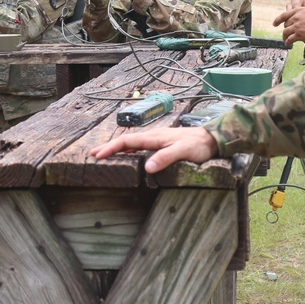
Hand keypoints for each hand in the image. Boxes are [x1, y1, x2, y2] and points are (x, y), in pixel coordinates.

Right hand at [90, 127, 218, 172]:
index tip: (97, 156)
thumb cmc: (198, 145)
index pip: (127, 141)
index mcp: (154, 137)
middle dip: (108, 147)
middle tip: (93, 155)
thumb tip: (147, 167)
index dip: (111, 148)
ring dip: (117, 148)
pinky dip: (129, 150)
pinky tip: (128, 155)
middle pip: (126, 141)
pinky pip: (140, 146)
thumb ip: (165, 158)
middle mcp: (153, 137)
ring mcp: (157, 140)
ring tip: (104, 155)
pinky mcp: (162, 145)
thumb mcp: (182, 152)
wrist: (212, 139)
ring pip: (132, 143)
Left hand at [273, 6, 304, 44]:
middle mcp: (296, 17)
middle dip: (286, 30)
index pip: (284, 15)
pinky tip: (288, 43)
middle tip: (286, 34)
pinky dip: (288, 42)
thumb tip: (298, 20)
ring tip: (286, 40)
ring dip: (285, 37)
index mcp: (298, 10)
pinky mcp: (299, 34)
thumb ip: (302, 15)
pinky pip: (290, 39)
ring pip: (286, 32)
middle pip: (286, 25)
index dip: (278, 20)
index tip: (274, 24)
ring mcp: (297, 26)